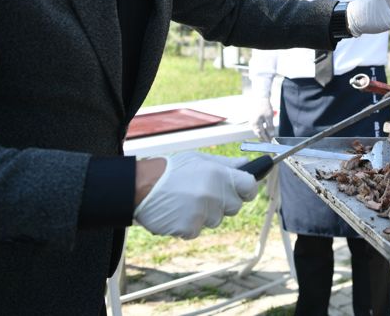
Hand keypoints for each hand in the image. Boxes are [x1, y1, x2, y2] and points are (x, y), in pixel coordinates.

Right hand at [134, 152, 257, 238]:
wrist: (140, 186)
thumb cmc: (171, 170)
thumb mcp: (199, 160)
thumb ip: (226, 164)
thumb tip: (246, 164)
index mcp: (219, 174)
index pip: (249, 187)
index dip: (246, 189)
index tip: (241, 190)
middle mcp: (214, 194)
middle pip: (234, 207)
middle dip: (223, 203)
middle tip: (203, 194)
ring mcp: (202, 213)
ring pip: (215, 220)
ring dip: (204, 214)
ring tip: (185, 201)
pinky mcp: (190, 228)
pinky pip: (197, 230)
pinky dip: (188, 225)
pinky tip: (177, 212)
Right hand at [247, 97, 274, 141]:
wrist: (260, 98)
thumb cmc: (265, 107)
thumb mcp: (269, 117)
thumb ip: (270, 127)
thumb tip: (271, 135)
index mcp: (255, 124)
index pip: (261, 134)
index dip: (266, 138)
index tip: (270, 142)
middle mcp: (252, 124)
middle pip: (258, 133)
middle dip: (264, 137)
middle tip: (270, 140)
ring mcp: (252, 121)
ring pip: (257, 130)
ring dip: (262, 133)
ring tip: (268, 135)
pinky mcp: (253, 119)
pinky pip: (257, 126)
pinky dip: (261, 129)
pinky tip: (265, 129)